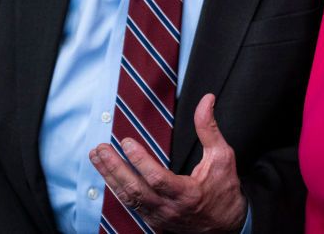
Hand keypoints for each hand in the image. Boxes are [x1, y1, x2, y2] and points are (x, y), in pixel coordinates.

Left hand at [90, 93, 247, 232]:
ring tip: (97, 156)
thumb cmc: (224, 189)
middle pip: (135, 190)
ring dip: (110, 176)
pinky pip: (129, 204)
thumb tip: (206, 100)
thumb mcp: (222, 156)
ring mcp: (159, 216)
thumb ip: (209, 128)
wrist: (226, 224)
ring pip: (128, 198)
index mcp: (187, 194)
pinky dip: (116, 188)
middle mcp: (169, 208)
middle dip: (114, 168)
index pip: (157, 179)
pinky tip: (106, 173)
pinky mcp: (153, 219)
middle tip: (101, 149)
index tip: (126, 142)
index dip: (140, 161)